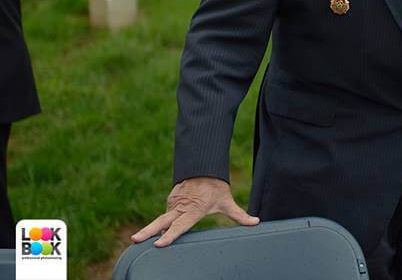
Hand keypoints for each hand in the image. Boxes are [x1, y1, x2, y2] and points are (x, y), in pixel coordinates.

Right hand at [131, 177, 259, 246]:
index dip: (170, 235)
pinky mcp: (170, 200)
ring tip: (139, 240)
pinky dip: (161, 223)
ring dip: (151, 230)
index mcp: (193, 210)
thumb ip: (240, 215)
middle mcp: (180, 208)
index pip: (180, 226)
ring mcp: (173, 203)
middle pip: (161, 222)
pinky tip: (154, 232)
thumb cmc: (216, 187)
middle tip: (135, 240)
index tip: (159, 244)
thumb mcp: (227, 202)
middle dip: (148, 231)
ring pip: (162, 219)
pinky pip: (166, 213)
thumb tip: (256, 222)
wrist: (204, 167)